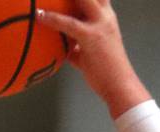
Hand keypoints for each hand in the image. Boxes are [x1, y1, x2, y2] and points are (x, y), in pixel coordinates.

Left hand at [36, 0, 149, 116]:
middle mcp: (105, 17)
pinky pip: (68, 23)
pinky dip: (52, 18)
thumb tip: (62, 49)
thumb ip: (76, 47)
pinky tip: (39, 16)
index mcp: (107, 18)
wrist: (120, 87)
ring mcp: (99, 25)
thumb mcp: (89, 55)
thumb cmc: (106, 74)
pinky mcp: (91, 37)